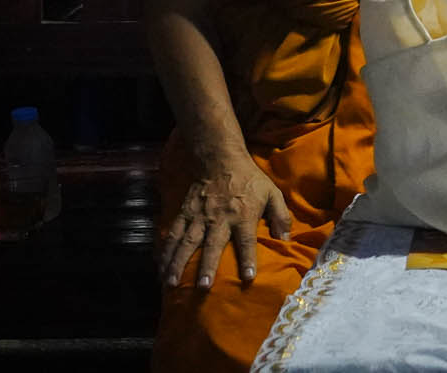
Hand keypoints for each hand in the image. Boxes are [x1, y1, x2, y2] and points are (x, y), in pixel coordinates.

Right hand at [160, 157, 290, 289]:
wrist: (220, 159)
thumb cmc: (249, 180)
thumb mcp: (272, 193)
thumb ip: (281, 216)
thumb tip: (286, 240)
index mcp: (242, 215)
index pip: (246, 240)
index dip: (248, 258)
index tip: (248, 277)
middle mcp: (219, 218)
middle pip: (212, 244)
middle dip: (207, 265)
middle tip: (203, 286)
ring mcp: (199, 217)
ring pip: (186, 242)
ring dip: (178, 263)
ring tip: (170, 284)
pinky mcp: (184, 214)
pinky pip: (172, 234)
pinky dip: (165, 252)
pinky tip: (159, 268)